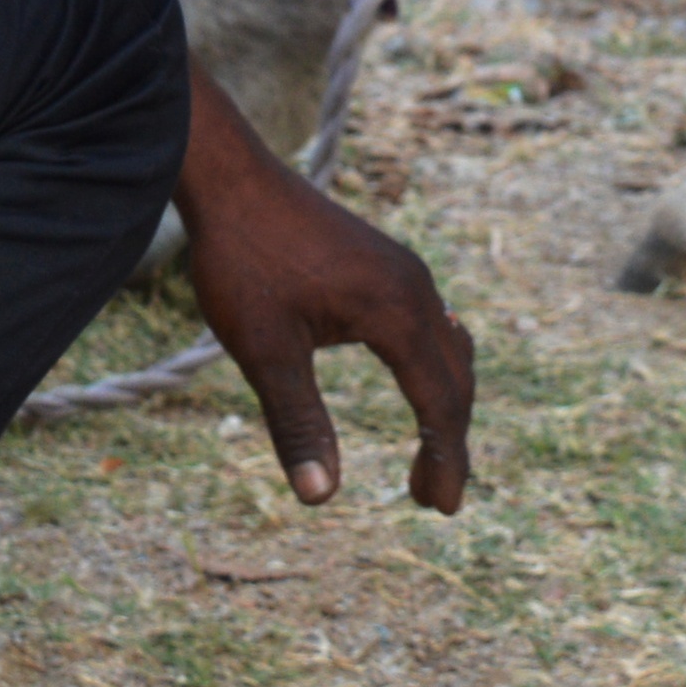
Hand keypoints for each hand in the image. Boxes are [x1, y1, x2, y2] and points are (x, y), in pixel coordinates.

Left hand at [177, 73, 474, 512]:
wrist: (230, 177)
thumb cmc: (242, 259)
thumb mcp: (264, 350)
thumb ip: (298, 422)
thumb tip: (322, 498)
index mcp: (396, 311)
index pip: (440, 401)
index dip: (446, 459)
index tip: (442, 509)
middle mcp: (414, 287)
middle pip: (455, 377)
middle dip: (448, 441)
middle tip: (430, 498)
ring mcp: (403, 270)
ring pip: (447, 349)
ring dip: (443, 403)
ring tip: (427, 453)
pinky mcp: (385, 262)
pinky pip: (430, 324)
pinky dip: (432, 368)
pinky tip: (417, 379)